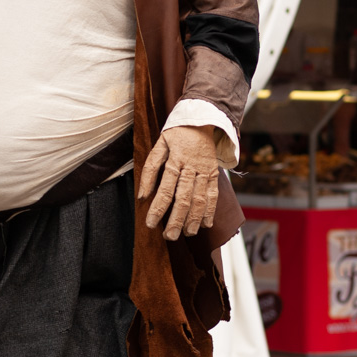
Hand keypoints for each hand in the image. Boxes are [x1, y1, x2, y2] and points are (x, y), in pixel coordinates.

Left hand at [137, 125, 221, 240]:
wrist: (202, 119)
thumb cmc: (176, 134)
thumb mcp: (159, 145)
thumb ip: (150, 169)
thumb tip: (142, 195)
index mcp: (176, 160)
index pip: (165, 188)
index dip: (158, 207)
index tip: (150, 223)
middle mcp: (192, 167)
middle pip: (184, 198)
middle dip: (176, 219)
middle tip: (169, 236)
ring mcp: (205, 171)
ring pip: (200, 199)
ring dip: (193, 219)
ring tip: (187, 234)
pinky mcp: (214, 174)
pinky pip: (213, 195)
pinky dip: (210, 211)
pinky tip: (205, 224)